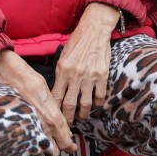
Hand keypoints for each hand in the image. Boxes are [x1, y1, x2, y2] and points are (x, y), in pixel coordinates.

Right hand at [0, 49, 75, 153]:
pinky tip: (27, 138)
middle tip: (55, 145)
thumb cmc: (26, 78)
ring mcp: (26, 129)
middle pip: (52, 151)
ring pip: (38, 150)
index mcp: (51, 117)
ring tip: (41, 144)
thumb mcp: (45, 90)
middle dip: (55, 150)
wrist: (4, 72)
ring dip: (41, 149)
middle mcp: (40, 126)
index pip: (64, 140)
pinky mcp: (11, 128)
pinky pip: (24, 142)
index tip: (70, 148)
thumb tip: (57, 120)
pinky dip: (27, 144)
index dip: (69, 146)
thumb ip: (52, 108)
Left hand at [52, 3, 117, 124]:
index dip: (54, 110)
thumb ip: (61, 73)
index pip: (55, 96)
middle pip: (69, 104)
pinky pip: (100, 96)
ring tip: (82, 117)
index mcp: (62, 70)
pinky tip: (95, 105)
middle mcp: (75, 75)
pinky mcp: (102, 75)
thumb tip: (58, 90)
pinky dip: (97, 103)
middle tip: (68, 126)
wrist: (94, 30)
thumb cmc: (78, 42)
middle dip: (68, 119)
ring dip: (83, 114)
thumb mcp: (63, 56)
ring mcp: (89, 76)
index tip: (54, 118)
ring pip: (85, 104)